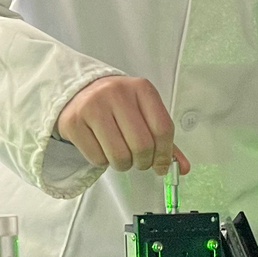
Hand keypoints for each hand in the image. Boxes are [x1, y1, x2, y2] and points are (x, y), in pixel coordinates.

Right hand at [55, 76, 191, 174]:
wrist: (79, 92)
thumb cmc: (116, 105)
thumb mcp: (143, 113)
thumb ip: (163, 139)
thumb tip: (182, 168)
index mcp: (141, 88)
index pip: (163, 129)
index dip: (165, 154)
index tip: (161, 165)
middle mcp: (117, 93)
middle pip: (142, 145)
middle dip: (143, 162)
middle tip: (140, 162)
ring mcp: (93, 106)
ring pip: (119, 156)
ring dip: (124, 165)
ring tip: (121, 155)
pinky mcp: (74, 122)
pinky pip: (97, 158)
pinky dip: (103, 162)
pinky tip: (102, 148)